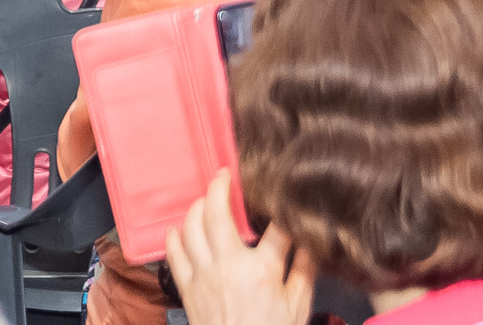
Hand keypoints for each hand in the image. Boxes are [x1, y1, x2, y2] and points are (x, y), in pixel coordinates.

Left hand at [165, 172, 312, 324]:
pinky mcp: (187, 286)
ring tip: (206, 200)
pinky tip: (182, 228)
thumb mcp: (297, 306)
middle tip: (224, 175)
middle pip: (218, 215)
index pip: (274, 230)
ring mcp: (204, 275)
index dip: (279, 212)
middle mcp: (228, 266)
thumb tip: (309, 243)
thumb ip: (303, 271)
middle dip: (220, 188)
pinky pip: (173, 252)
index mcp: (262, 271)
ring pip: (191, 228)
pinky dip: (176, 235)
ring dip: (197, 208)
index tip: (279, 200)